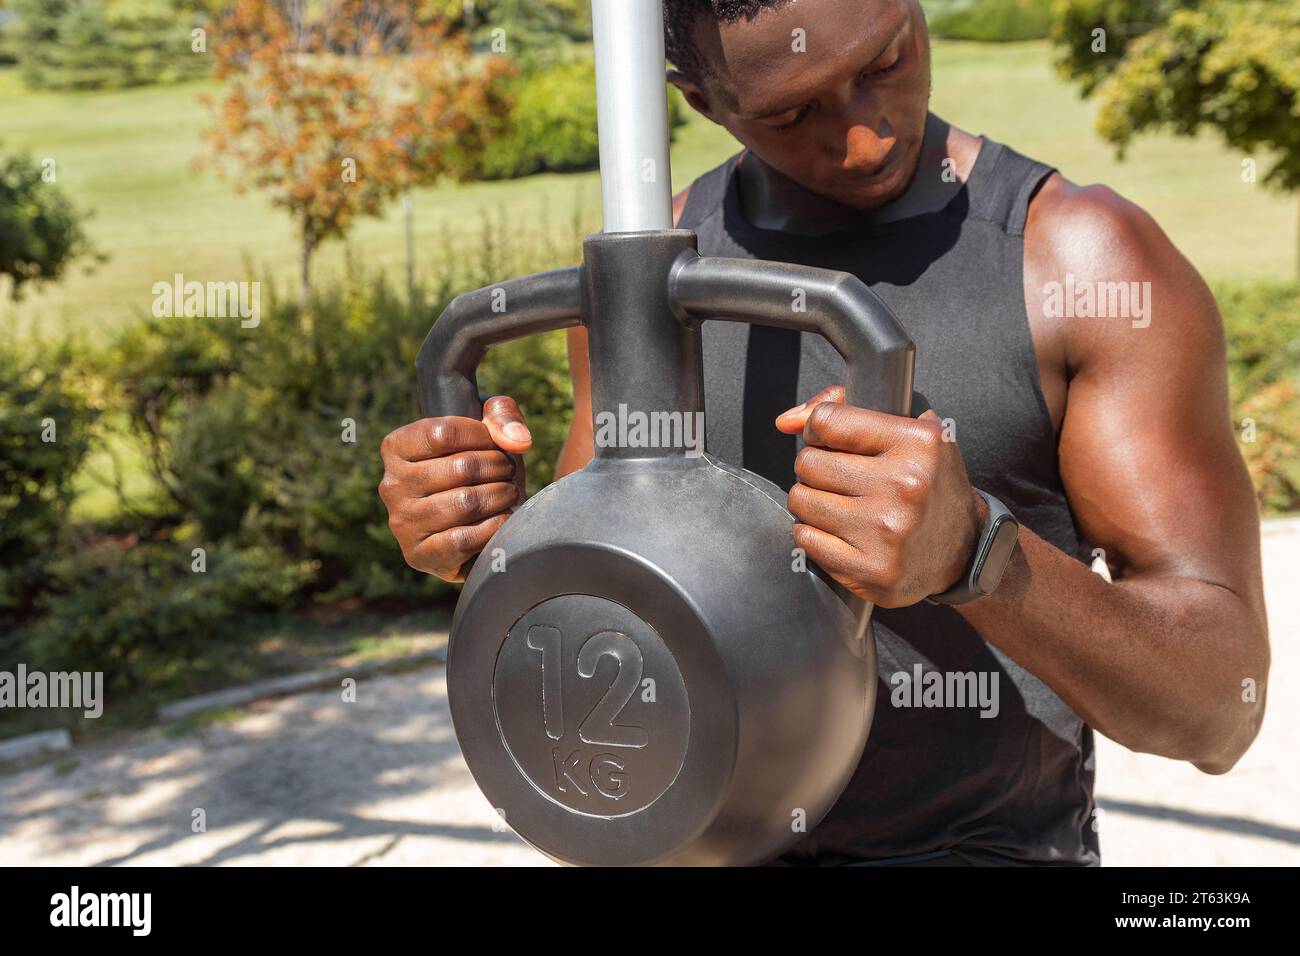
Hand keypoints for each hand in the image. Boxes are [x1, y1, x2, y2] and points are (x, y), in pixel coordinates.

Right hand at [378, 396, 529, 582]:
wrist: (476, 520)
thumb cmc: (480, 465)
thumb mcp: (488, 428)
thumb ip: (502, 414)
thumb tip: (516, 440)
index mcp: (397, 447)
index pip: (443, 432)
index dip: (482, 436)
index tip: (496, 444)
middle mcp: (391, 485)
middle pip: (462, 467)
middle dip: (498, 467)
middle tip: (507, 473)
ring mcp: (402, 522)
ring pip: (466, 503)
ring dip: (500, 496)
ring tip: (507, 493)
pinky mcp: (418, 555)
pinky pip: (463, 539)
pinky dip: (493, 527)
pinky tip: (500, 519)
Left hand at [775, 385, 984, 606]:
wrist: (966, 550)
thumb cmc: (929, 483)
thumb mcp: (909, 430)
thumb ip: (844, 408)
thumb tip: (785, 421)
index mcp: (917, 444)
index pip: (828, 421)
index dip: (818, 429)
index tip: (828, 440)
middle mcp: (904, 486)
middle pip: (808, 463)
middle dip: (815, 468)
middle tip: (838, 479)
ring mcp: (885, 532)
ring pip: (800, 500)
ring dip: (811, 501)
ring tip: (839, 504)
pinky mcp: (870, 569)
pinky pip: (805, 539)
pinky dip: (814, 533)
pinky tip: (840, 532)